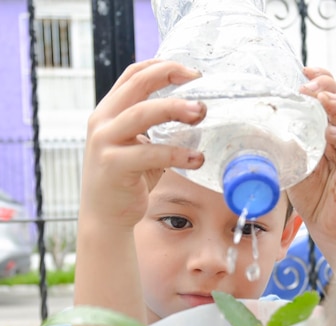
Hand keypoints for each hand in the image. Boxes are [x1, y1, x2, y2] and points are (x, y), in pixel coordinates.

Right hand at [81, 60, 206, 228]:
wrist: (105, 216)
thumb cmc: (128, 179)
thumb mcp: (138, 145)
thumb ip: (155, 127)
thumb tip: (196, 110)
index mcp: (109, 111)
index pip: (134, 75)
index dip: (162, 67)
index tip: (192, 71)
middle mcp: (102, 121)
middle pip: (137, 85)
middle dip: (170, 78)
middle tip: (199, 84)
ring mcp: (105, 142)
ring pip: (142, 113)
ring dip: (174, 108)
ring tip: (200, 113)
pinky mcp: (113, 165)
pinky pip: (151, 153)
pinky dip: (177, 154)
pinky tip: (197, 159)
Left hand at [288, 67, 335, 268]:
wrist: (328, 230)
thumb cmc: (314, 198)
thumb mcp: (292, 165)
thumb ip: (285, 146)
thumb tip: (261, 126)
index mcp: (330, 130)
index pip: (331, 96)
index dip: (321, 77)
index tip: (303, 68)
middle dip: (328, 86)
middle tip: (307, 84)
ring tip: (322, 99)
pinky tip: (331, 132)